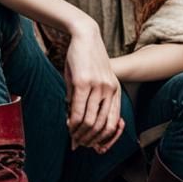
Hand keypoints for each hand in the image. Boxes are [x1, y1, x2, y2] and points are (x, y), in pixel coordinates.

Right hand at [64, 18, 125, 153]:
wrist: (84, 35)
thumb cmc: (86, 59)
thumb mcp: (92, 80)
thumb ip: (88, 100)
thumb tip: (76, 122)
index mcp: (115, 91)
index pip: (114, 124)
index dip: (104, 139)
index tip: (92, 146)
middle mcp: (110, 90)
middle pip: (102, 126)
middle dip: (89, 140)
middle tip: (78, 144)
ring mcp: (98, 87)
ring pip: (89, 121)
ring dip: (80, 133)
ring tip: (72, 137)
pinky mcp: (83, 82)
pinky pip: (78, 110)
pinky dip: (72, 122)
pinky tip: (67, 125)